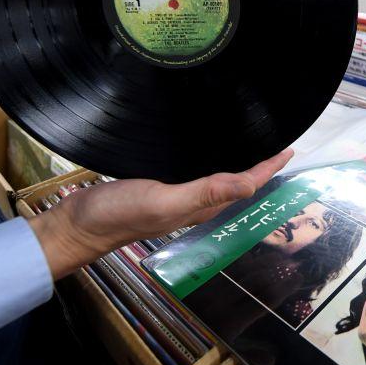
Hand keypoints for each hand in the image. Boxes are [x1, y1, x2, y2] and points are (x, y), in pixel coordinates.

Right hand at [28, 149, 292, 278]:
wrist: (76, 224)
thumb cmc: (120, 214)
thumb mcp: (166, 202)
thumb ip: (206, 193)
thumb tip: (252, 183)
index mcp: (201, 206)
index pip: (244, 184)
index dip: (267, 168)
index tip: (290, 149)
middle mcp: (193, 201)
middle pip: (234, 181)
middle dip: (258, 163)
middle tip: (277, 140)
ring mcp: (174, 193)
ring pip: (215, 176)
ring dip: (235, 160)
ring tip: (252, 140)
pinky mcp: (156, 184)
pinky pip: (191, 170)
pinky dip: (205, 156)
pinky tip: (203, 145)